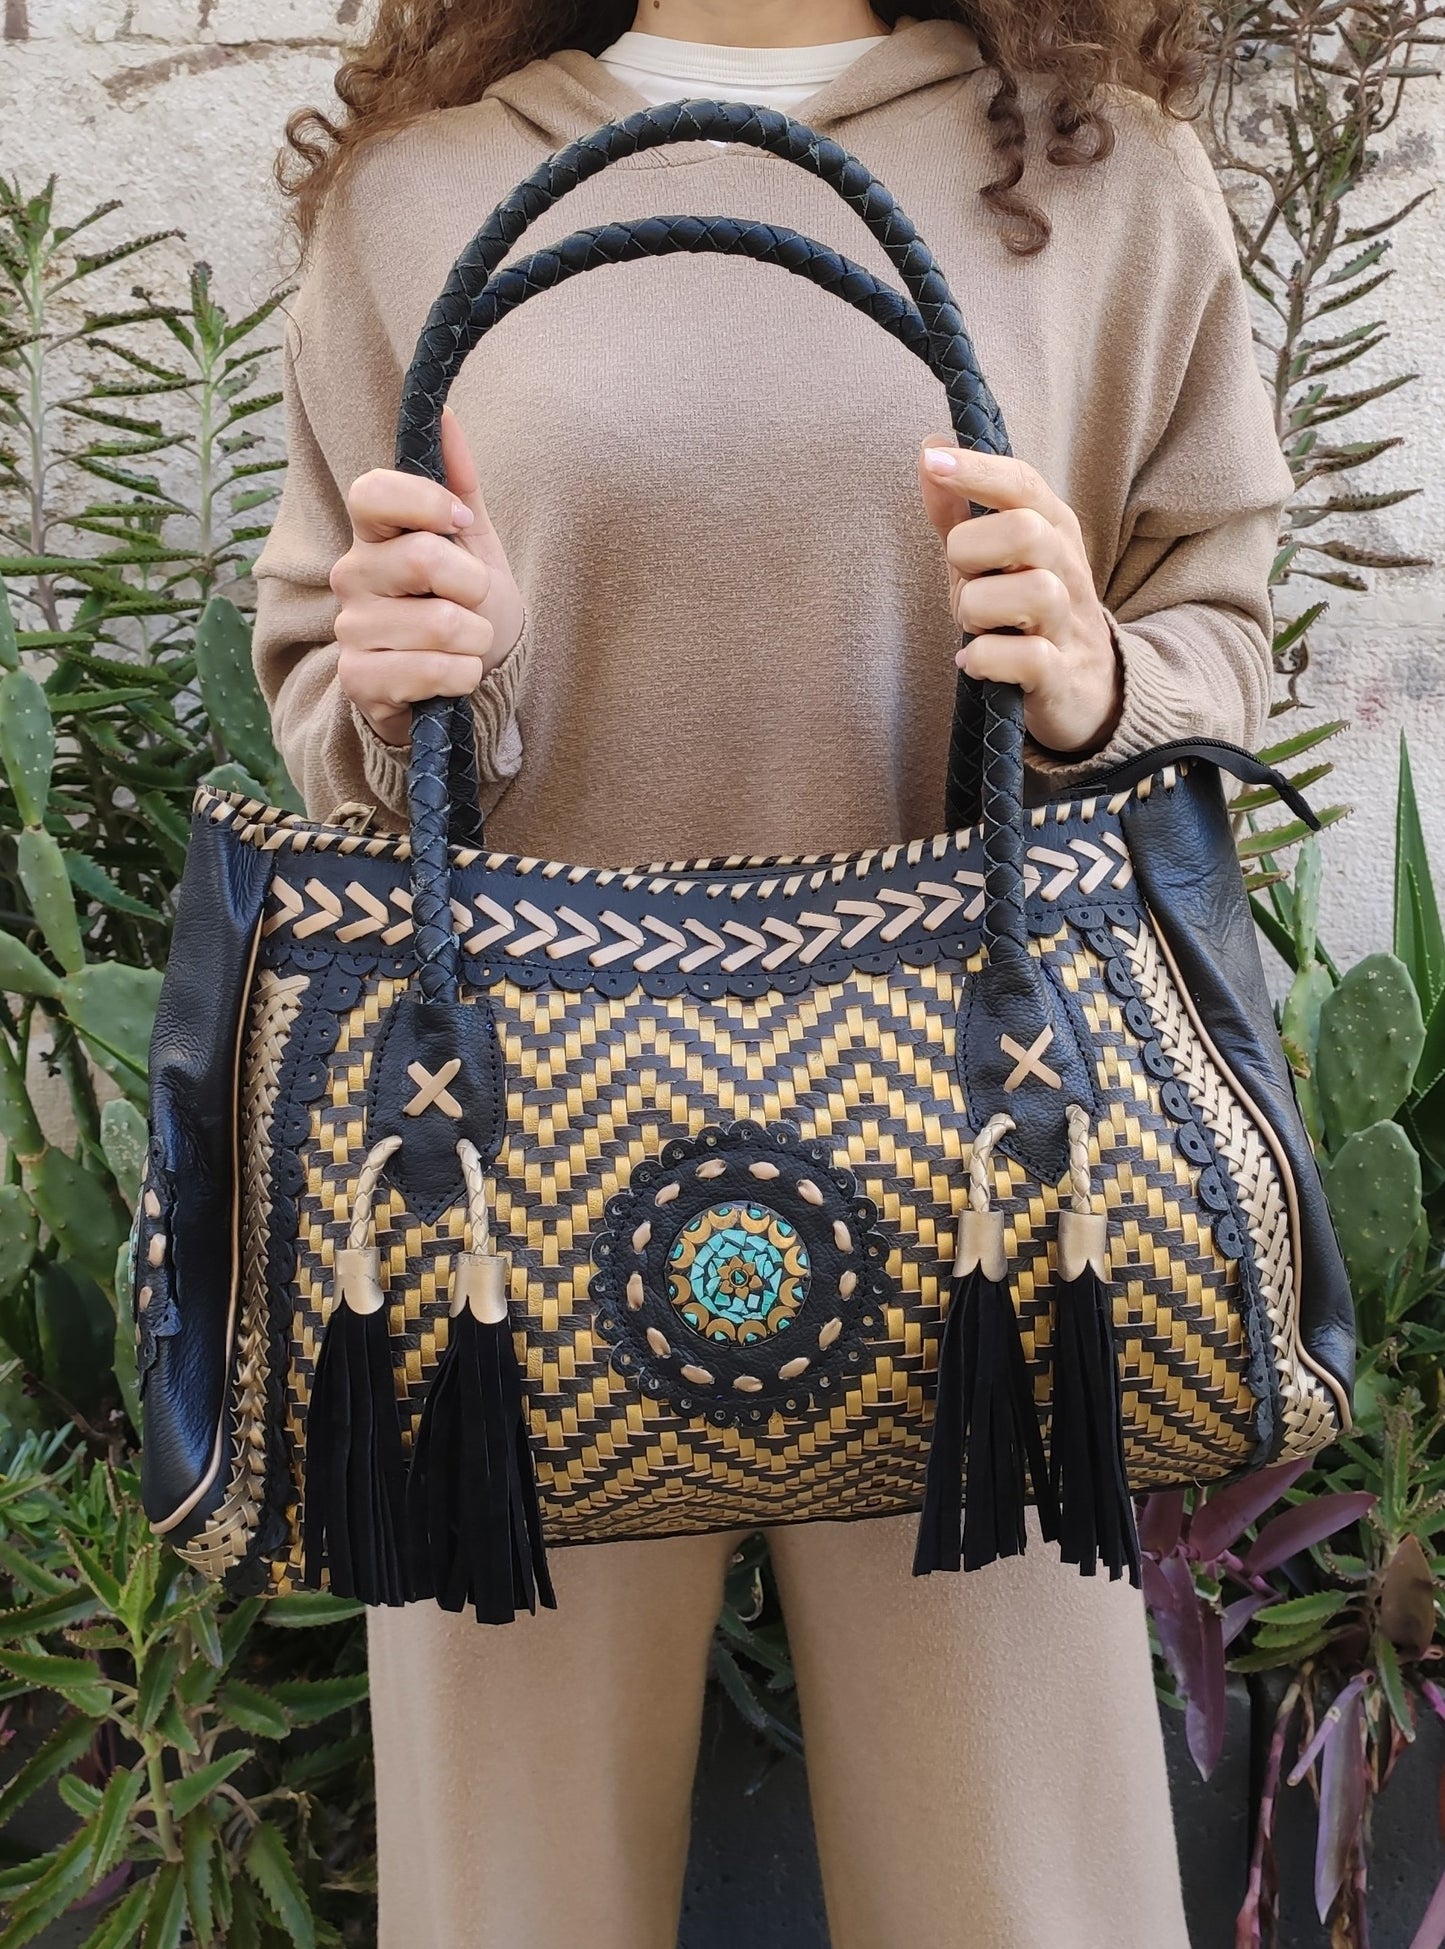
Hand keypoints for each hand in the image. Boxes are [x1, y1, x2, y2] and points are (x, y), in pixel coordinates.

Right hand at [332, 409, 523, 745]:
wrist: (464, 683)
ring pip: (440, 623)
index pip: (372, 493)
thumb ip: (460, 485)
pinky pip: (431, 670)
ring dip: (475, 640)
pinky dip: (463, 676)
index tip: (461, 524)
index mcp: (374, 535)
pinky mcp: (359, 681)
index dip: (427, 503)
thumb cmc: (465, 608)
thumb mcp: (473, 546)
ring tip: (463, 646)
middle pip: (423, 557)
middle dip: (474, 585)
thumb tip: (447, 416)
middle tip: (472, 603)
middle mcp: (351, 575)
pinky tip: (452, 678)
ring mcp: (350, 630)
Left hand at [919, 441, 1121, 755]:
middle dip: (972, 552)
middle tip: (965, 580)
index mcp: (1053, 532)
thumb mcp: (991, 561)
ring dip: (979, 609)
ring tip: (974, 627)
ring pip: (1031, 593)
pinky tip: (974, 662)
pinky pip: (1027, 658)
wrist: (1087, 692)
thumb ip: (959, 512)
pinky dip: (987, 660)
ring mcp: (1069, 625)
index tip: (934, 462)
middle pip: (1025, 531)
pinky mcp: (1063, 676)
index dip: (978, 470)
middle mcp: (1068, 571)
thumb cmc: (1023, 617)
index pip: (1023, 484)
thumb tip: (930, 449)